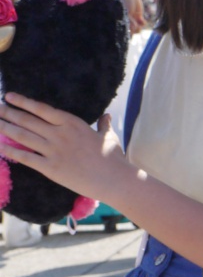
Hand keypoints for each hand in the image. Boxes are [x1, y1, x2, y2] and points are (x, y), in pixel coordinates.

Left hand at [0, 94, 126, 201]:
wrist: (116, 180)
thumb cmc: (114, 159)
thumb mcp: (109, 136)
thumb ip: (103, 125)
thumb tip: (106, 116)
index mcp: (71, 123)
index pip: (40, 108)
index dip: (22, 101)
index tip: (9, 96)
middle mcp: (59, 134)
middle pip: (27, 120)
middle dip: (8, 113)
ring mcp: (54, 151)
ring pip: (23, 136)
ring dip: (5, 128)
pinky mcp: (51, 169)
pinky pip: (26, 157)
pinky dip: (11, 151)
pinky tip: (0, 146)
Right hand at [122, 0, 145, 34]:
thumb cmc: (127, 3)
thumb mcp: (128, 13)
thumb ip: (130, 21)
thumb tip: (134, 29)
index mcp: (124, 21)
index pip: (126, 31)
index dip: (129, 33)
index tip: (131, 32)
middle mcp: (129, 22)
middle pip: (133, 32)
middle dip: (135, 30)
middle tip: (137, 26)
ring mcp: (134, 20)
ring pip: (138, 29)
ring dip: (140, 27)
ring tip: (140, 22)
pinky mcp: (140, 17)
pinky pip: (142, 24)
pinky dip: (143, 23)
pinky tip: (142, 19)